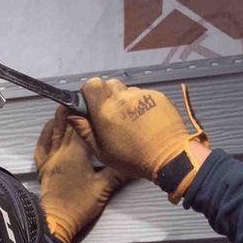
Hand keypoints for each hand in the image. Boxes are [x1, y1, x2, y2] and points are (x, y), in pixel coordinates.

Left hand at [36, 107, 130, 242]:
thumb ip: (119, 173)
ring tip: (66, 102)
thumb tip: (136, 163)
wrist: (56, 221)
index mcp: (77, 154)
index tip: (94, 100)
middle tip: (83, 96)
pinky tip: (48, 124)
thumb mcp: (103, 189)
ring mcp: (50, 158)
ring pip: (55, 131)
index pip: (84, 126)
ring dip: (60, 116)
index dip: (89, 112)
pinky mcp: (43, 167)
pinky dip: (45, 132)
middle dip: (76, 110)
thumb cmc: (79, 205)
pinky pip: (41, 145)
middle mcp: (61, 152)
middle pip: (69, 125)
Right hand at [79, 77, 209, 199]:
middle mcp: (122, 99)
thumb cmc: (134, 159)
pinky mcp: (157, 96)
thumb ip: (85, 130)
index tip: (92, 103)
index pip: (92, 84)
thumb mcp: (102, 152)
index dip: (90, 91)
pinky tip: (146, 120)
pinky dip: (141, 103)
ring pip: (126, 90)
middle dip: (107, 96)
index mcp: (106, 112)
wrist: (170, 157)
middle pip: (109, 84)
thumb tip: (72, 115)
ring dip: (125, 100)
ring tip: (132, 120)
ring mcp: (142, 96)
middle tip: (112, 113)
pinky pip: (143, 94)